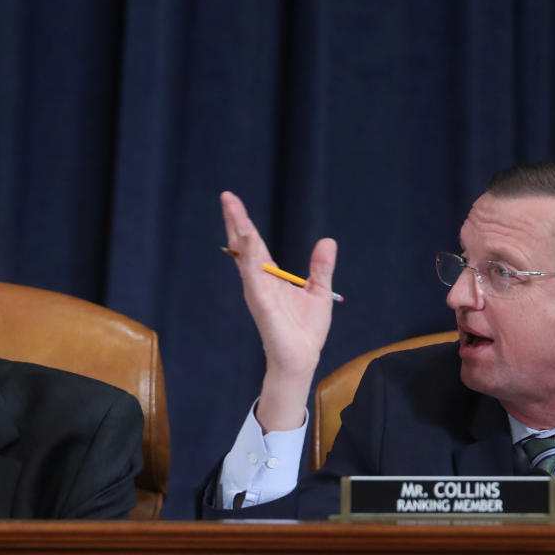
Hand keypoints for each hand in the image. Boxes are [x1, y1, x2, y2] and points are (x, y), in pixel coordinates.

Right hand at [220, 191, 336, 431]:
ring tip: (233, 210)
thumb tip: (328, 241)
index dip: (244, 222)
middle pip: (243, 245)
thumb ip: (320, 266)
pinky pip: (253, 277)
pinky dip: (250, 258)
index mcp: (270, 277)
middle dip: (235, 221)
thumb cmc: (305, 330)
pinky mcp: (261, 304)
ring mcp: (258, 292)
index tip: (232, 200)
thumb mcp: (319, 291)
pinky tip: (248, 241)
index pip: (254, 244)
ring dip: (239, 233)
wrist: (302, 359)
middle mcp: (258, 281)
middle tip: (226, 196)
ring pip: (245, 257)